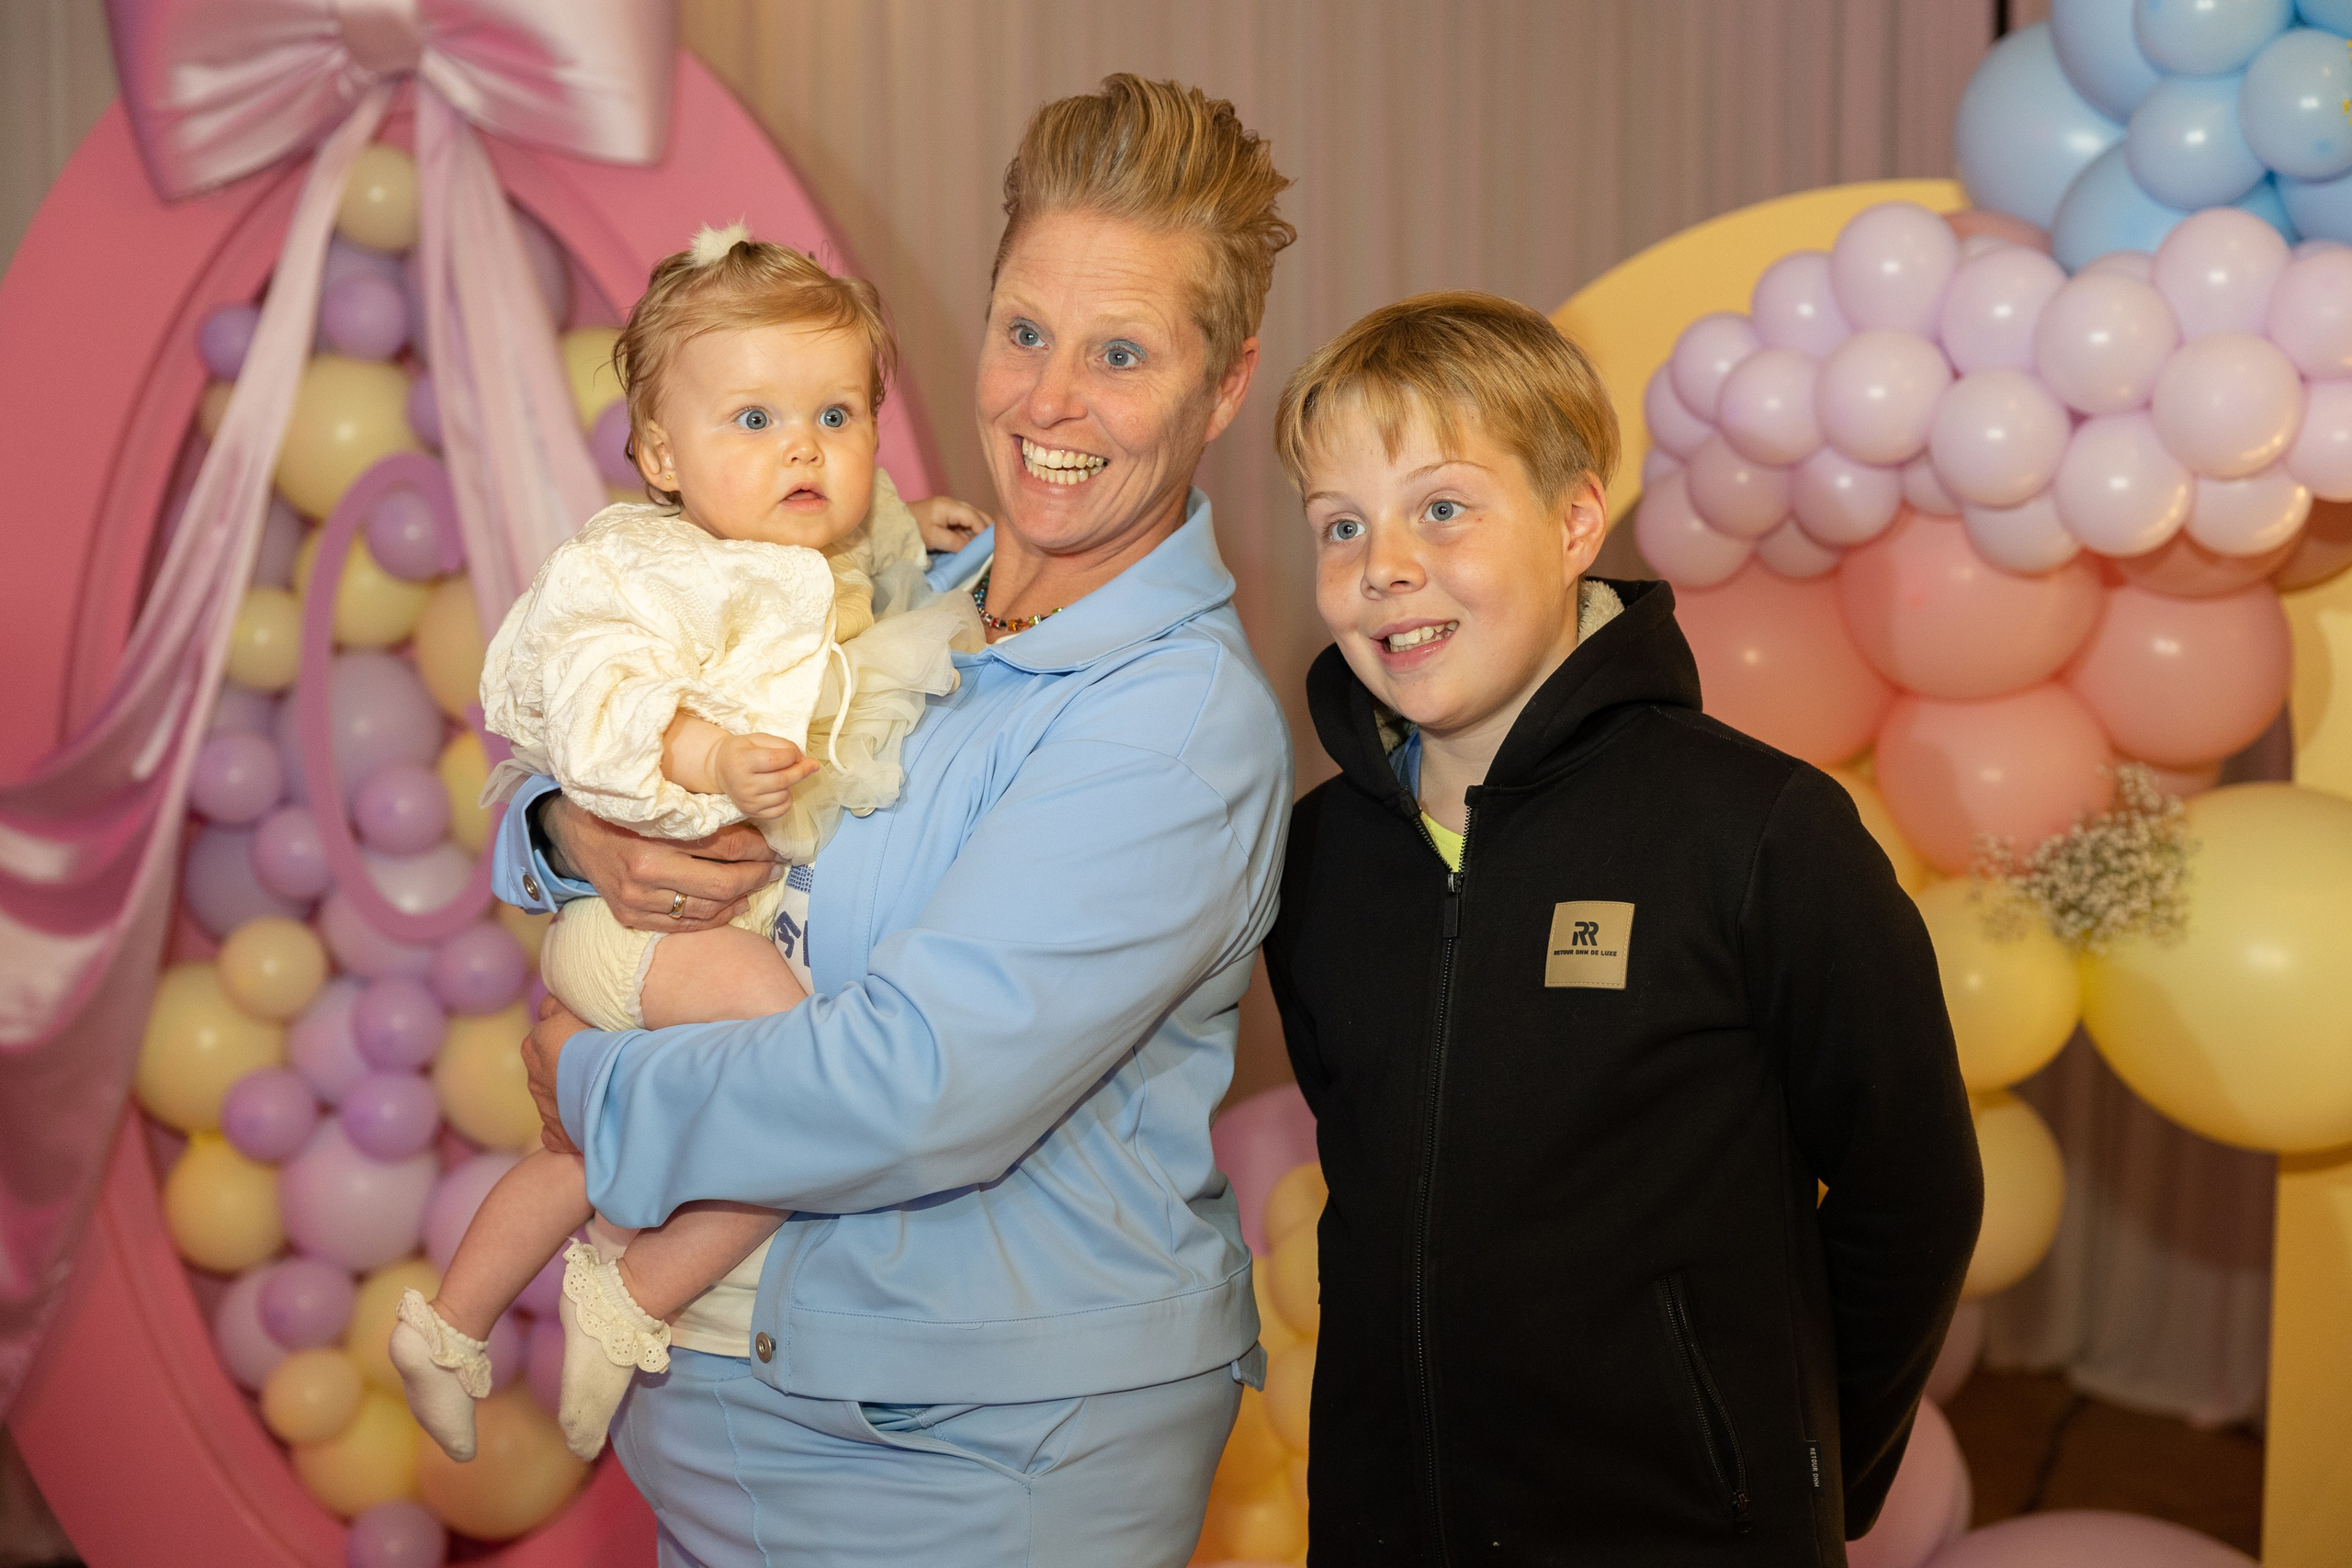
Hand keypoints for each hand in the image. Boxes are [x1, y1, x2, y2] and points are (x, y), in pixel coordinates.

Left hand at [525, 991, 587, 1154]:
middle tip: (598, 1062)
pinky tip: (592, 1117)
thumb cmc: (595, 1043)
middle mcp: (534, 1077)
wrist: (610, 1087)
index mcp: (535, 1045)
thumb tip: (546, 1008)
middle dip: (568, 1066)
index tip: (587, 1036)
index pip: (546, 1033)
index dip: (567, 1034)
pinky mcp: (557, 1134)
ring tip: (602, 1089)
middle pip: (550, 1067)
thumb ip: (555, 1006)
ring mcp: (544, 1109)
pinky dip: (571, 1124)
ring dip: (572, 1093)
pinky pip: (560, 1129)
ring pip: (557, 1097)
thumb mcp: (572, 1010)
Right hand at [541, 794, 779, 930]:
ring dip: (740, 898)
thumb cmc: (621, 809)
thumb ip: (697, 810)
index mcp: (653, 839)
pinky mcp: (631, 918)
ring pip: (707, 910)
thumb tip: (752, 817)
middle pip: (721, 885)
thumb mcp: (656, 800)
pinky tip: (732, 905)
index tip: (776, 845)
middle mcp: (643, 875)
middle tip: (775, 866)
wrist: (571, 833)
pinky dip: (715, 918)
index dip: (758, 849)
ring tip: (758, 883)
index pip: (723, 848)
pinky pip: (685, 926)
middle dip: (756, 876)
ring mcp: (636, 902)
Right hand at [717, 732, 817, 820]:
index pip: (775, 760)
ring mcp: (747, 801)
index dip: (791, 755)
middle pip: (782, 780)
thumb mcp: (758, 739)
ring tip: (783, 776)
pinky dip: (786, 800)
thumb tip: (804, 760)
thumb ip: (782, 745)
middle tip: (812, 765)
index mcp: (742, 761)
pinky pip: (780, 810)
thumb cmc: (742, 751)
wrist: (720, 769)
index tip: (795, 753)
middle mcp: (743, 784)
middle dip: (801, 771)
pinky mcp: (751, 812)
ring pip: (783, 795)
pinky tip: (780, 790)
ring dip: (791, 785)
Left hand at [909, 494, 993, 553]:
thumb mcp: (934, 538)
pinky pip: (963, 523)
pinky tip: (971, 544)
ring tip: (982, 548)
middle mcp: (952, 504)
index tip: (989, 547)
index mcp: (950, 506)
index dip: (983, 531)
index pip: (974, 516)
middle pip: (976, 514)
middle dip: (985, 530)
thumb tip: (973, 550)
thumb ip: (956, 543)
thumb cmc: (912, 530)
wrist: (892, 524)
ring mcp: (949, 509)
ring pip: (971, 519)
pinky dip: (969, 533)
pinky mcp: (945, 516)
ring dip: (977, 532)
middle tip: (991, 546)